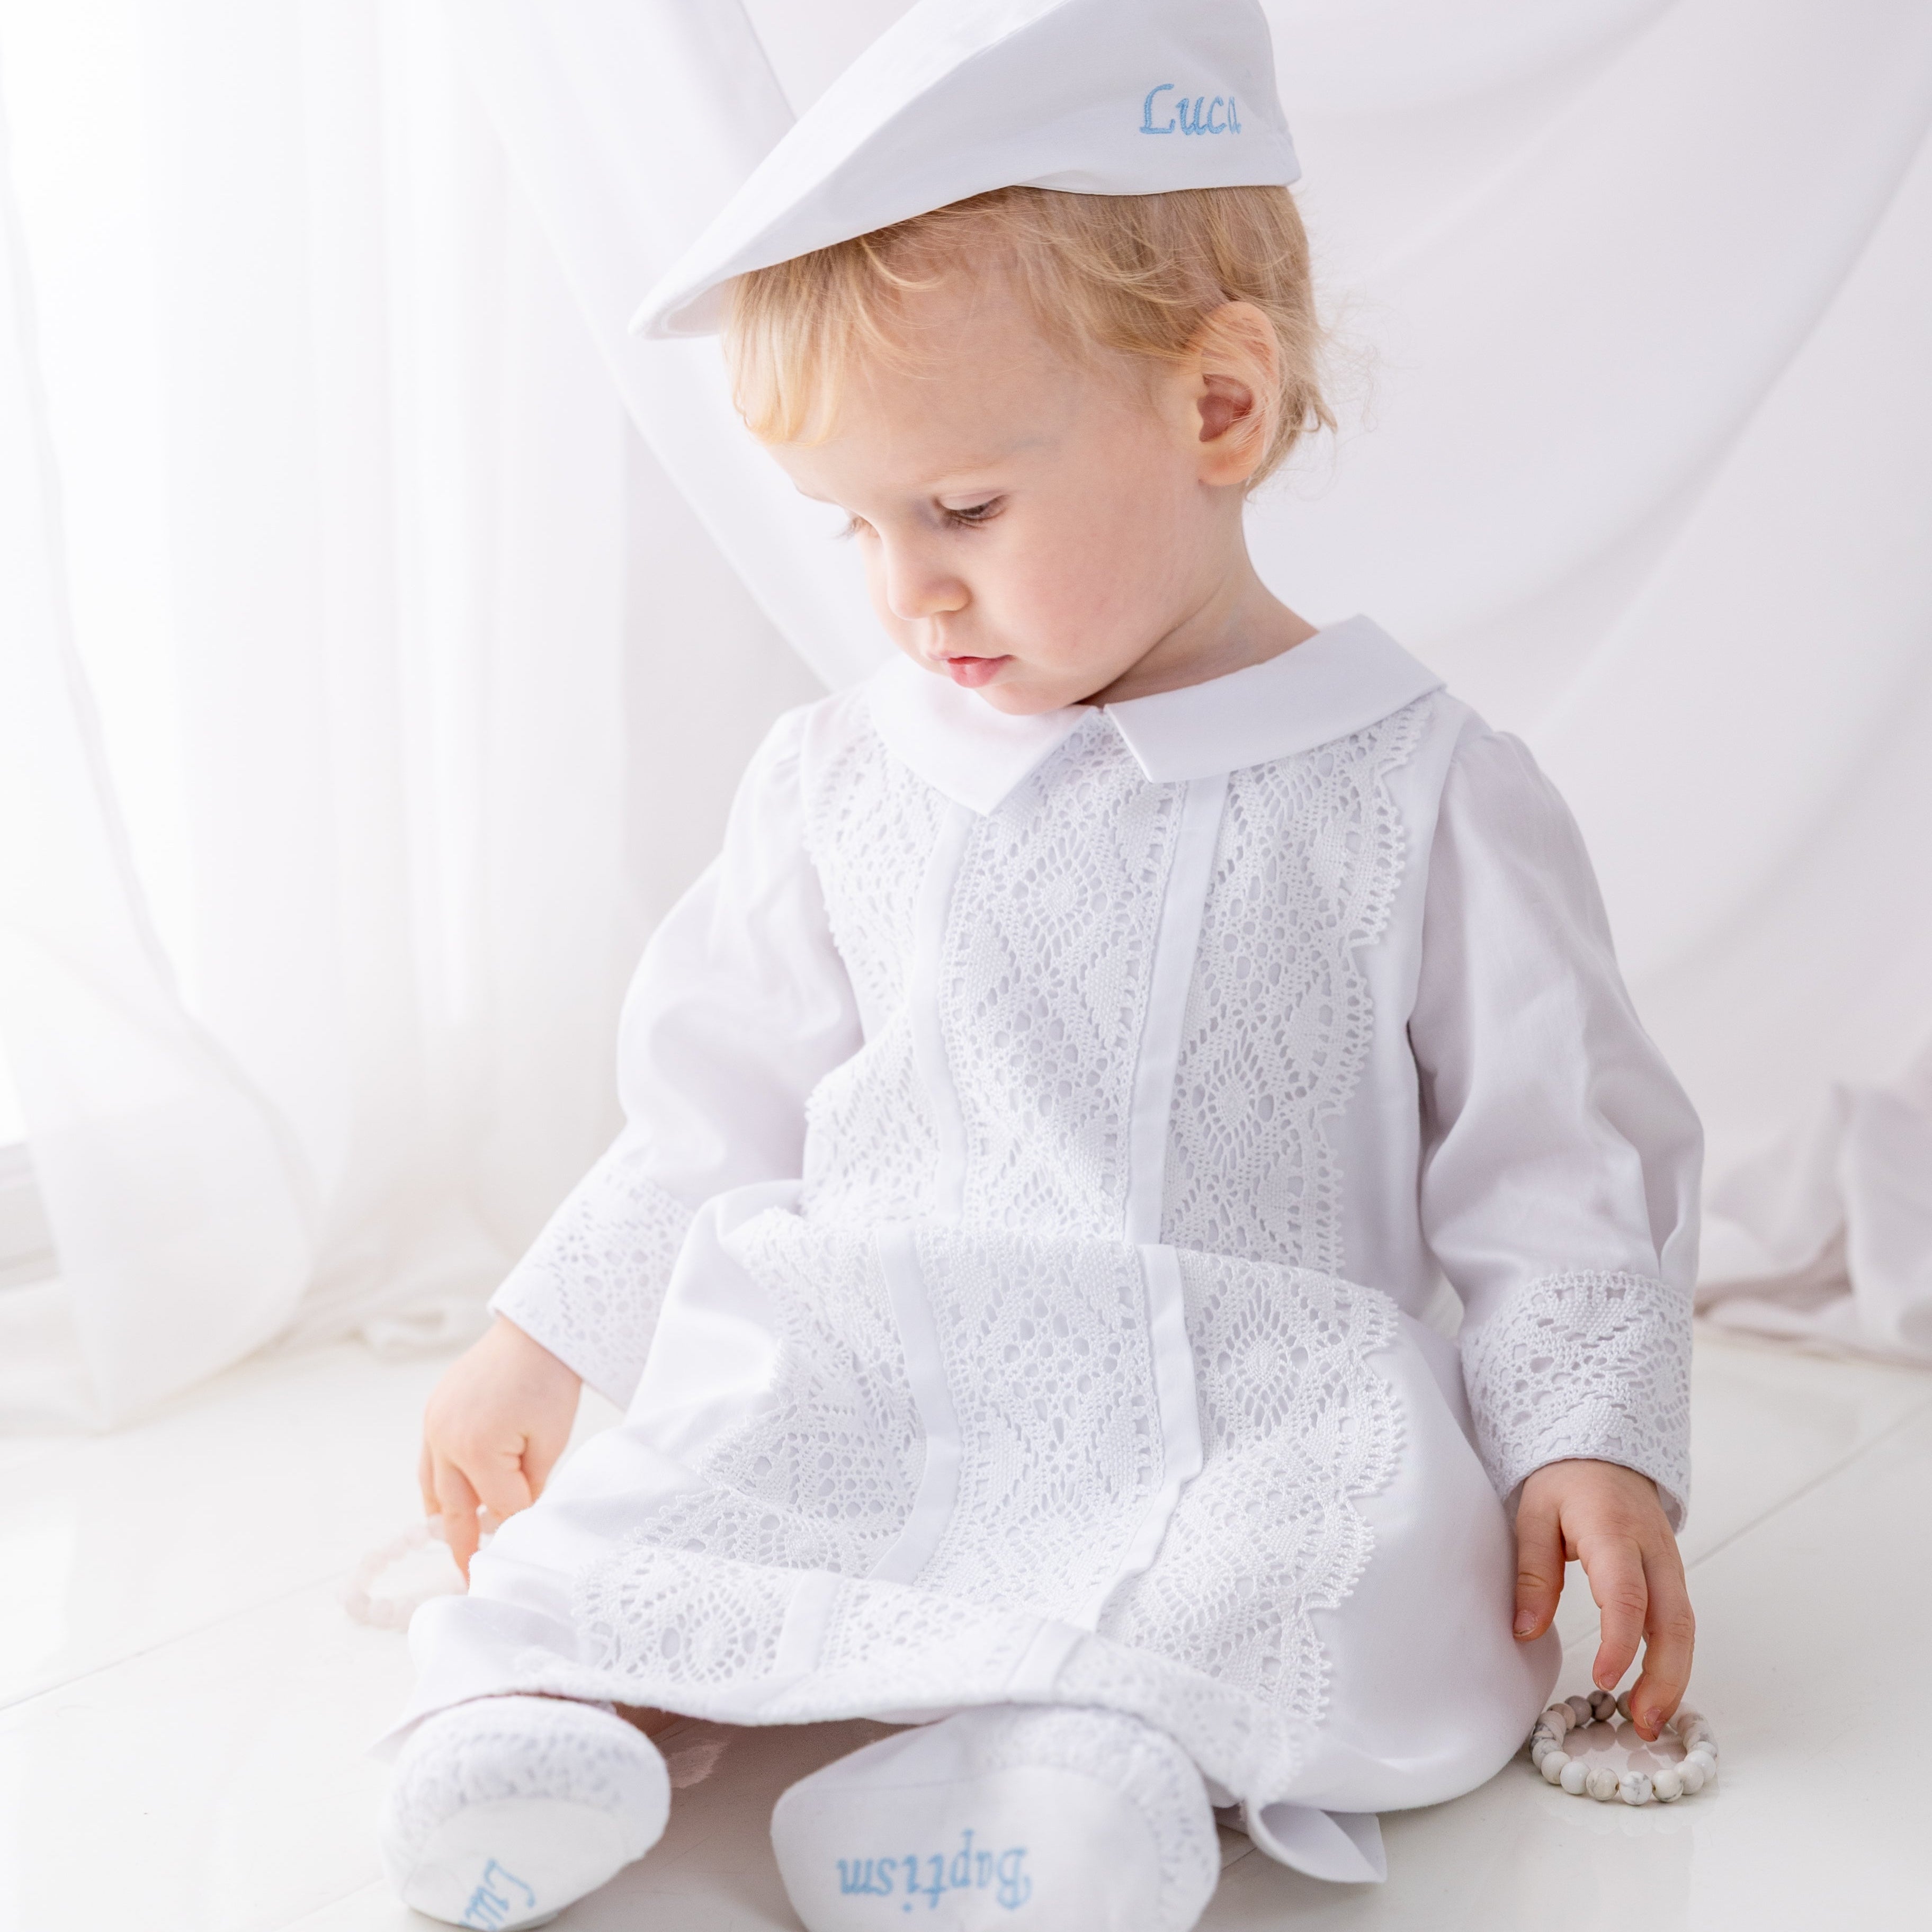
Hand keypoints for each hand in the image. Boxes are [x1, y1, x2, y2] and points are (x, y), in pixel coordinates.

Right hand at [419, 1316, 581, 1576]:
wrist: (535, 1330)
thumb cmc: (550, 1381)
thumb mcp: (549, 1439)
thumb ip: (528, 1484)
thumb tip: (511, 1516)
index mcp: (475, 1447)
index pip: (498, 1505)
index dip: (516, 1524)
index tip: (518, 1553)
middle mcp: (444, 1439)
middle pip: (454, 1506)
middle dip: (464, 1543)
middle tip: (468, 1577)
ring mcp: (433, 1424)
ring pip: (433, 1488)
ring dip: (444, 1518)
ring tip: (455, 1548)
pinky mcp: (433, 1411)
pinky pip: (429, 1462)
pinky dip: (438, 1486)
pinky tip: (446, 1505)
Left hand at [1511, 1458, 1693, 1740]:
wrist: (1605, 1452)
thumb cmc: (1566, 1483)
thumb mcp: (1534, 1514)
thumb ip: (1532, 1572)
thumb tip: (1524, 1632)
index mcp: (1615, 1532)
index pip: (1627, 1594)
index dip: (1620, 1642)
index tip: (1605, 1680)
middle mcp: (1654, 1552)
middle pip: (1674, 1621)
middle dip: (1664, 1677)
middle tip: (1642, 1723)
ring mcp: (1670, 1565)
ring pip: (1685, 1628)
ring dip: (1674, 1678)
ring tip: (1649, 1721)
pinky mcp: (1672, 1577)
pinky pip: (1679, 1623)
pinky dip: (1673, 1660)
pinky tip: (1655, 1691)